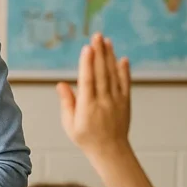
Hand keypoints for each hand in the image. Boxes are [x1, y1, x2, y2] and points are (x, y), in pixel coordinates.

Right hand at [57, 33, 130, 161]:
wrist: (110, 150)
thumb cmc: (86, 138)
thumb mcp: (69, 123)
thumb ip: (67, 102)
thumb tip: (61, 84)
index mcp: (88, 107)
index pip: (87, 81)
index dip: (87, 64)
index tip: (87, 48)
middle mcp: (103, 101)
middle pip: (101, 73)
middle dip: (99, 53)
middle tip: (97, 36)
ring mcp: (116, 100)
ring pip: (113, 75)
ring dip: (109, 57)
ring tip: (106, 41)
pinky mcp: (125, 102)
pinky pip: (125, 83)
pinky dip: (124, 71)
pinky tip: (122, 59)